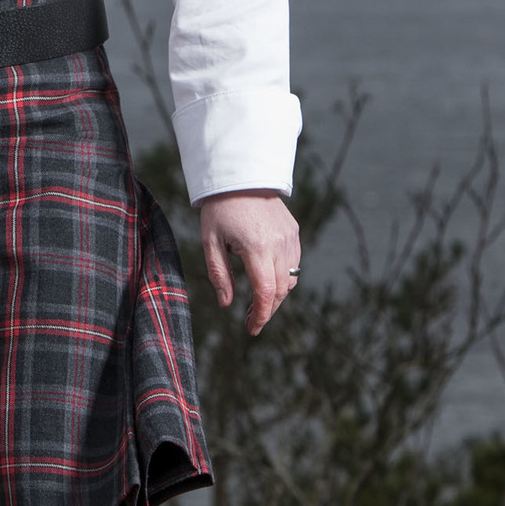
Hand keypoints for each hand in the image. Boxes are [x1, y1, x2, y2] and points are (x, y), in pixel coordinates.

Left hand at [196, 190, 300, 334]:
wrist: (240, 176)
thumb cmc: (220, 209)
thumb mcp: (210, 242)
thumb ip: (219, 275)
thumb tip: (227, 304)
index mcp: (257, 247)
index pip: (265, 292)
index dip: (260, 315)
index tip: (251, 328)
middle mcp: (279, 244)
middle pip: (280, 291)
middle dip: (267, 310)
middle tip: (252, 321)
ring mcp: (290, 238)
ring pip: (290, 279)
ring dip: (276, 296)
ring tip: (258, 303)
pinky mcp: (294, 232)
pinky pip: (294, 264)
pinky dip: (284, 278)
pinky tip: (268, 281)